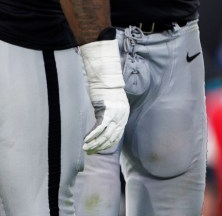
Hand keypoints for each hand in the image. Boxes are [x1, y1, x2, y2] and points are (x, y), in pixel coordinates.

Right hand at [79, 39, 129, 153]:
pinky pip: (99, 128)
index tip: (98, 150)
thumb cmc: (110, 93)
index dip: (107, 145)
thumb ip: (112, 116)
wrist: (109, 82)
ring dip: (94, 144)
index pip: (117, 136)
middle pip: (110, 138)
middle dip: (99, 147)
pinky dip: (92, 135)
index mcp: (124, 117)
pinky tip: (86, 141)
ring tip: (86, 149)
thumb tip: (105, 127)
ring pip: (104, 135)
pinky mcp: (106, 112)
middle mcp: (121, 118)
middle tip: (89, 152)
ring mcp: (115, 116)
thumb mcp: (116, 106)